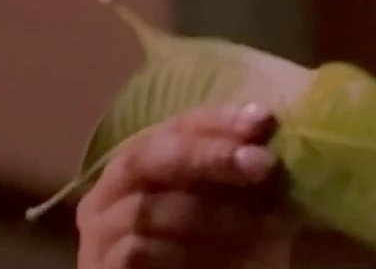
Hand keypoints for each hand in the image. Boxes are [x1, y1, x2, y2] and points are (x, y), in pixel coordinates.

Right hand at [76, 103, 300, 267]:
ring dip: (216, 216)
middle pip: (150, 157)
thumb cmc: (214, 251)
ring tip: (274, 228)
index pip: (176, 126)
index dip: (219, 120)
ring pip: (148, 210)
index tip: (265, 120)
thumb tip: (274, 131)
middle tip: (265, 163)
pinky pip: (138, 253)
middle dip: (210, 156)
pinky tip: (237, 262)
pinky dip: (189, 254)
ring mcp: (101, 233)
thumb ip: (244, 173)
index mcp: (143, 163)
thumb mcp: (234, 206)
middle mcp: (111, 191)